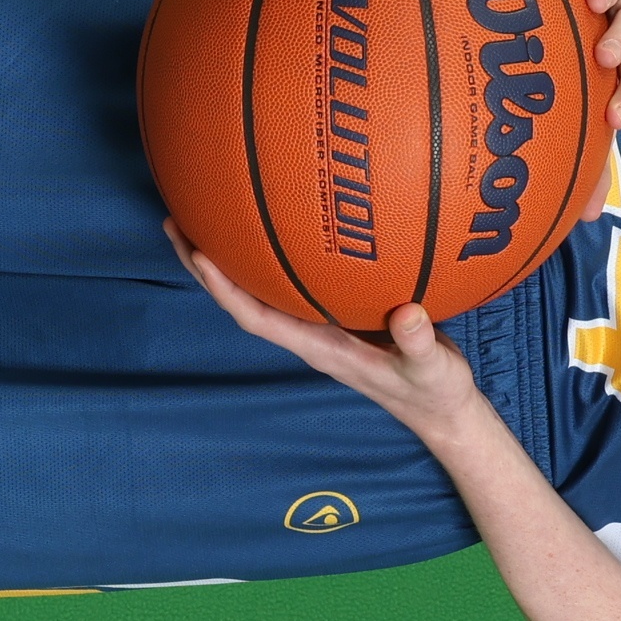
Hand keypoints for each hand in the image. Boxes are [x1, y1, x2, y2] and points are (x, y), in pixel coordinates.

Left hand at [168, 224, 490, 437]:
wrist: (443, 406)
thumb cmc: (435, 391)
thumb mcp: (433, 370)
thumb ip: (419, 345)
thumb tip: (408, 315)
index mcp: (320, 348)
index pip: (257, 318)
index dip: (224, 289)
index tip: (199, 253)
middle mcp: (311, 334)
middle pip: (243, 299)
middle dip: (207, 266)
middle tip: (176, 221)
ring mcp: (322, 325)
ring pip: (262, 288)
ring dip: (229, 258)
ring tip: (204, 214)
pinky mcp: (340, 313)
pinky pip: (294, 280)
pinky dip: (275, 254)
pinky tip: (275, 222)